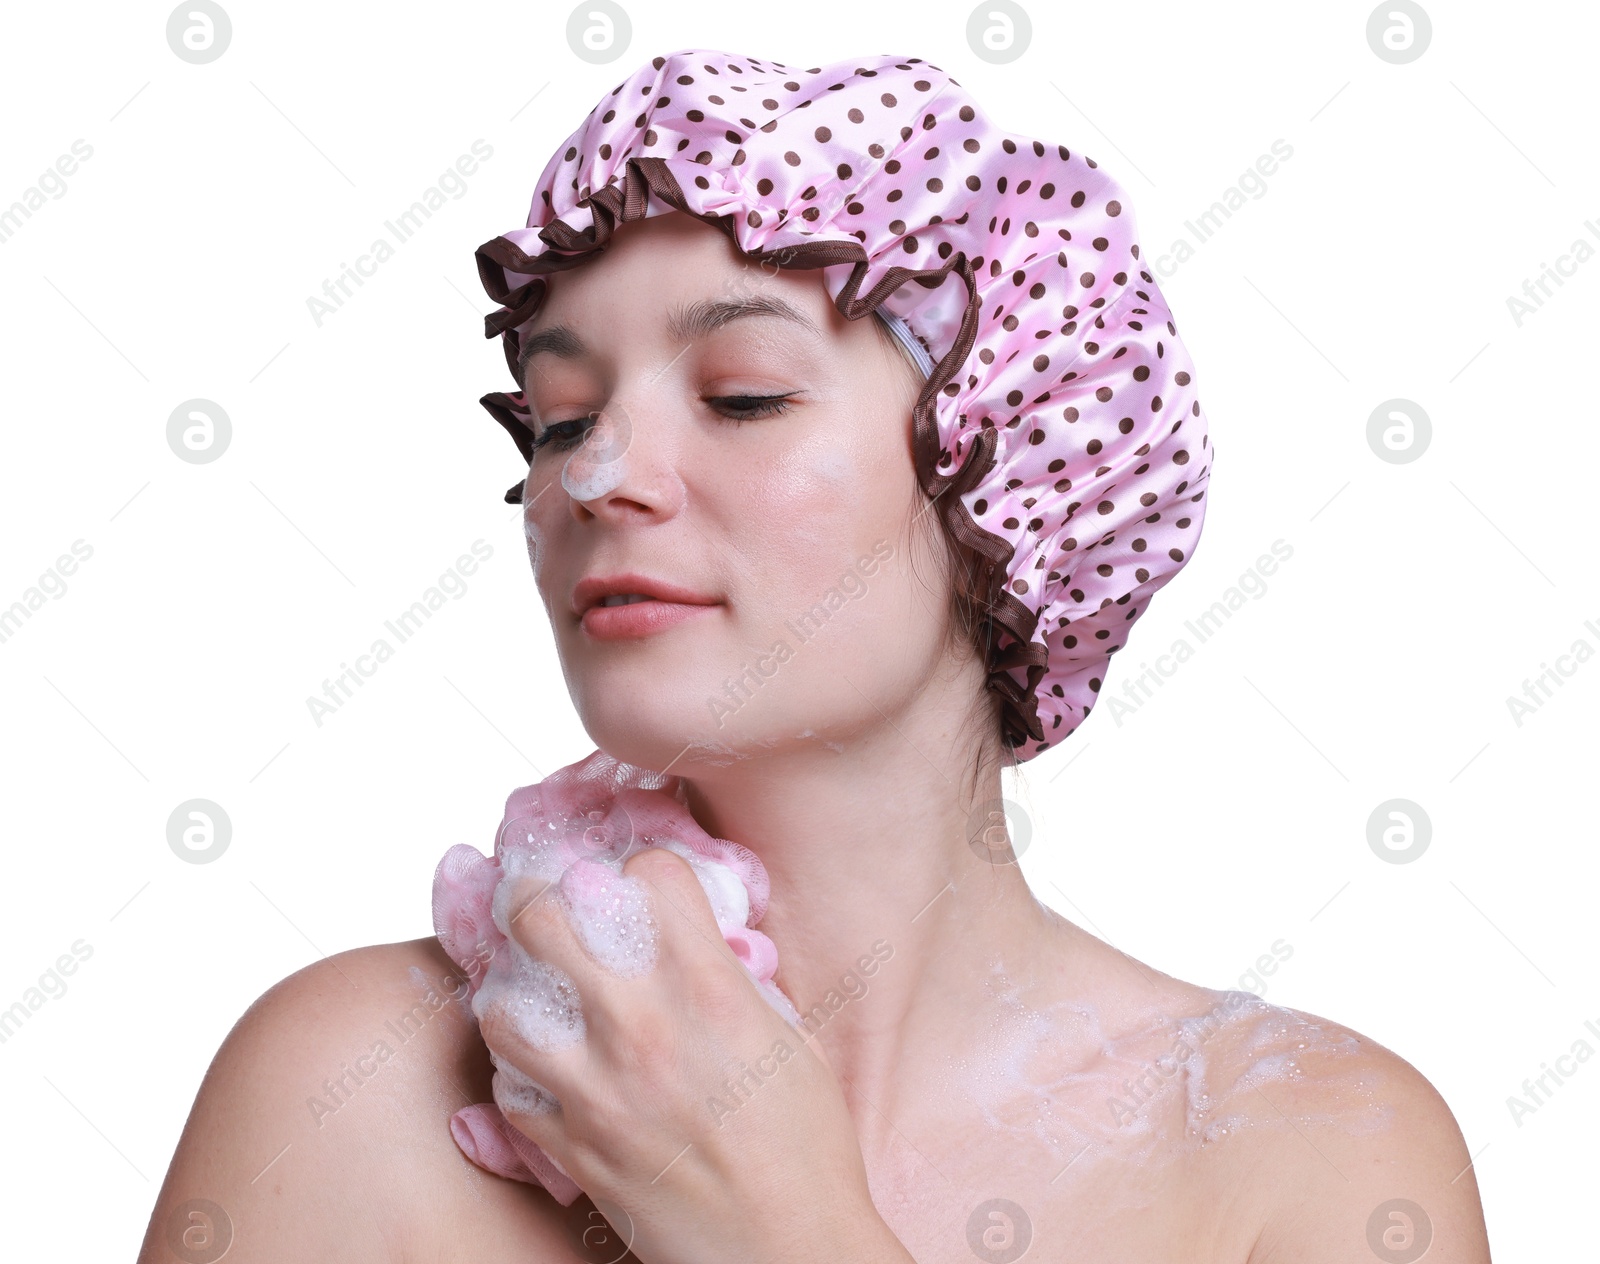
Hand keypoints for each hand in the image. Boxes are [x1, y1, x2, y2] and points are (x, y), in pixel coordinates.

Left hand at [474, 845, 911, 1263]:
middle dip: (545, 904)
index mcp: (709, 989)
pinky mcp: (571, 1150)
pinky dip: (522, 1073)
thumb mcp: (790, 1041)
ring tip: (544, 998)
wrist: (786, 1251)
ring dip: (518, 993)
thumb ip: (734, 983)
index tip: (650, 891)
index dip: (649, 872)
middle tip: (557, 916)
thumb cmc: (807, 1152)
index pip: (649, 873)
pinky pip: (511, 1088)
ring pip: (500, 1006)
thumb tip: (697, 947)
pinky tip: (551, 1070)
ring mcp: (596, 1091)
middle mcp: (642, 1027)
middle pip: (543, 919)